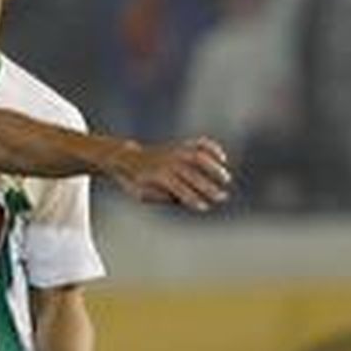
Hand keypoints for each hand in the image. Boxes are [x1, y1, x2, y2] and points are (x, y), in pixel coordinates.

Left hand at [107, 136, 231, 210]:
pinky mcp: (179, 145)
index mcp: (157, 176)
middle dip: (208, 187)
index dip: (192, 198)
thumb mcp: (141, 194)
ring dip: (214, 166)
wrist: (125, 158)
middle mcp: (168, 162)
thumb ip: (161, 197)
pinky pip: (198, 143)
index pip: (179, 188)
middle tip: (222, 197)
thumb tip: (183, 199)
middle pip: (192, 174)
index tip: (205, 207)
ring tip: (225, 178)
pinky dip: (211, 148)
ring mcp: (174, 151)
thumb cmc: (134, 181)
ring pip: (198, 155)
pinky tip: (222, 158)